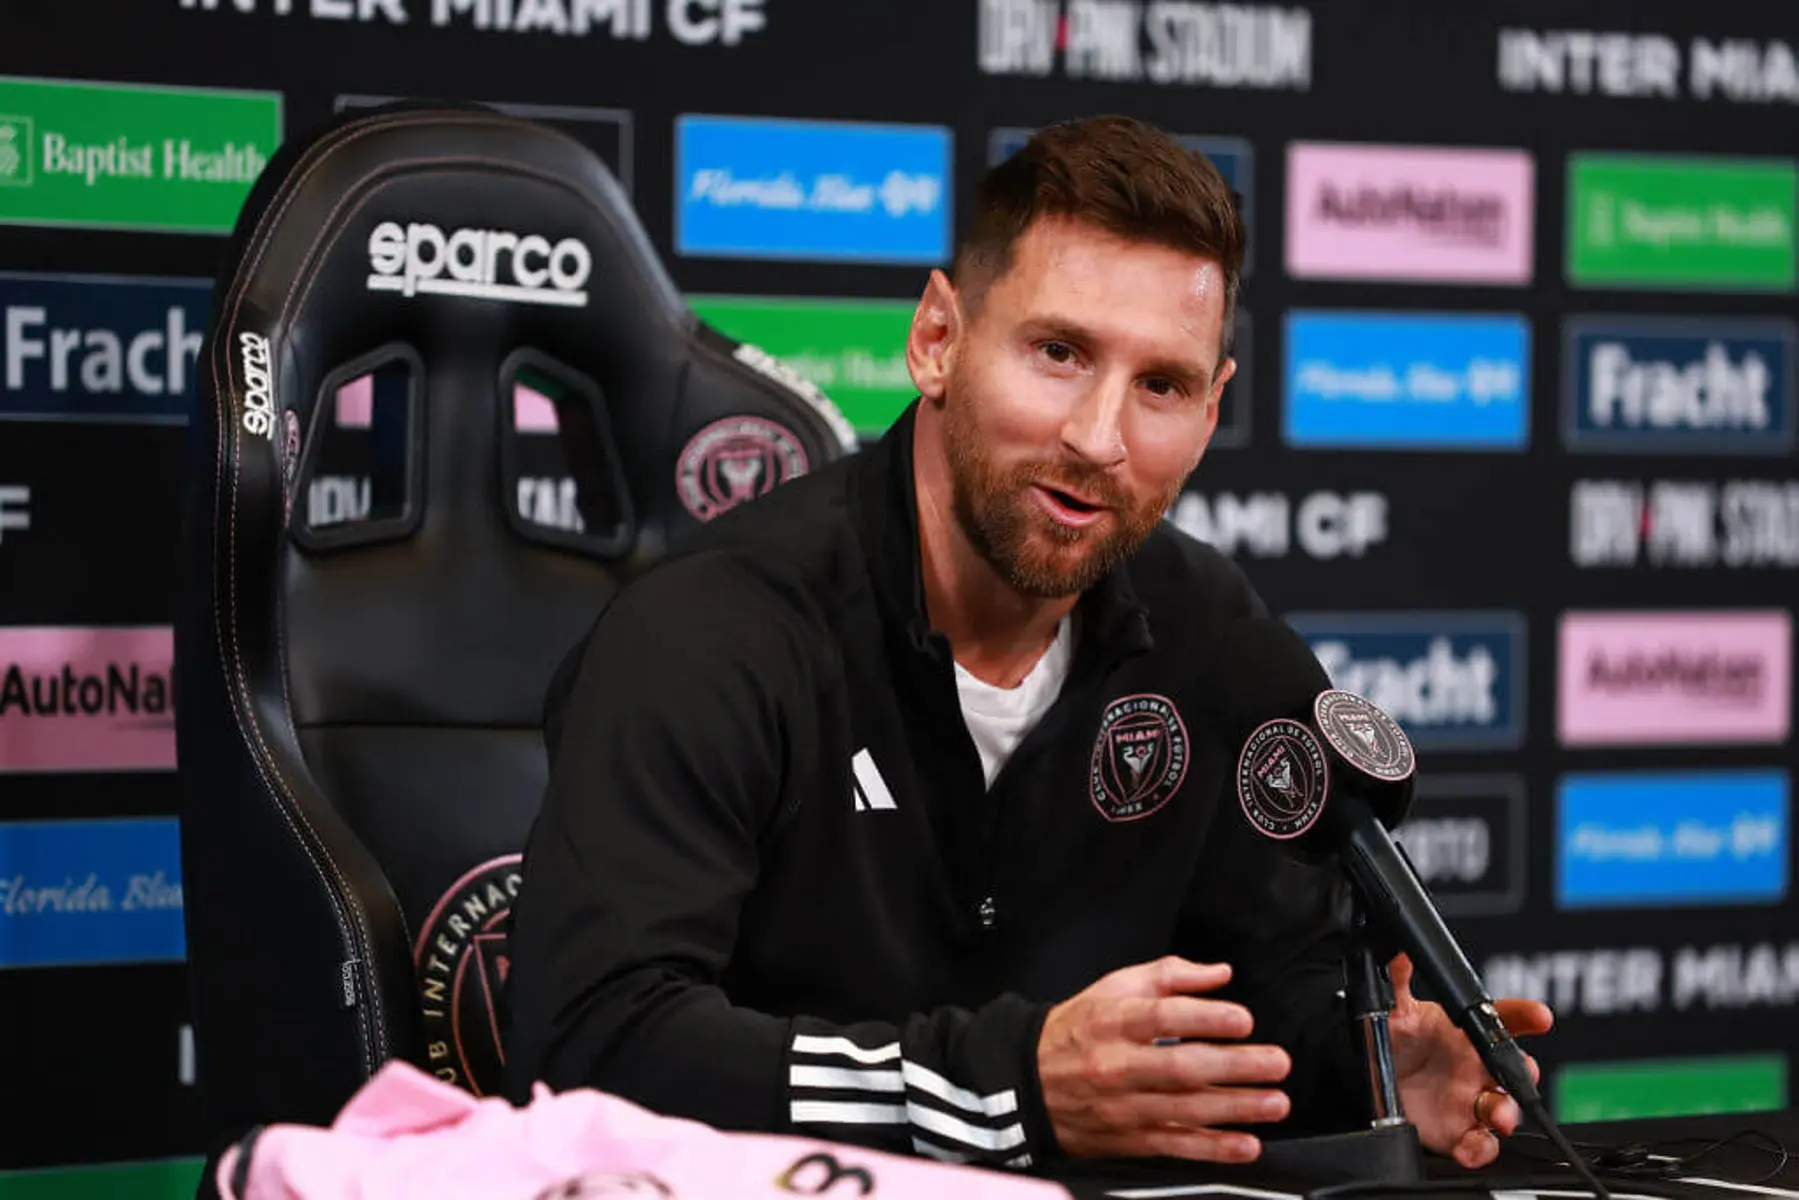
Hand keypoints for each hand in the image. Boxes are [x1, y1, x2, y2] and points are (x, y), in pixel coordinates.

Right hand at [1037, 956, 1292, 1162]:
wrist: (1027, 1082)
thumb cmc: (1076, 1030)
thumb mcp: (1113, 987)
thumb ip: (1169, 975)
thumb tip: (1218, 974)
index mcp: (1113, 1021)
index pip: (1162, 1017)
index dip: (1205, 1018)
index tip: (1243, 1019)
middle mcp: (1117, 1065)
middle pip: (1181, 1067)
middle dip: (1235, 1067)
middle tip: (1276, 1062)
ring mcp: (1123, 1106)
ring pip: (1185, 1109)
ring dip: (1236, 1108)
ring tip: (1276, 1102)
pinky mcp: (1129, 1138)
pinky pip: (1175, 1145)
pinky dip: (1213, 1149)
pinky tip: (1246, 1145)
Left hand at [1387, 953, 1554, 1168]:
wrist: (1375, 1079)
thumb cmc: (1401, 1042)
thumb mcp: (1396, 1010)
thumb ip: (1399, 981)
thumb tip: (1399, 948)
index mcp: (1469, 1033)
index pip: (1505, 1019)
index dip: (1526, 1015)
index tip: (1539, 1015)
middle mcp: (1478, 1067)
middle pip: (1515, 1069)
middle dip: (1524, 1072)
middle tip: (1523, 1072)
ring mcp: (1472, 1100)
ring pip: (1504, 1108)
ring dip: (1506, 1113)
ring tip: (1497, 1115)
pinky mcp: (1459, 1132)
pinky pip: (1480, 1145)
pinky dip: (1479, 1150)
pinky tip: (1470, 1148)